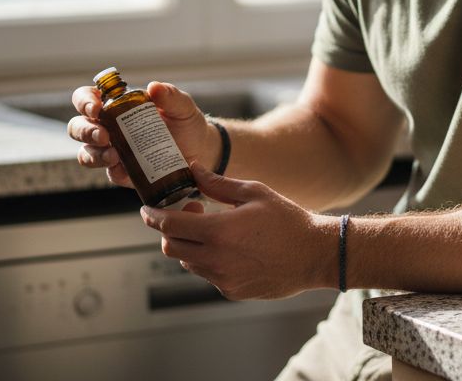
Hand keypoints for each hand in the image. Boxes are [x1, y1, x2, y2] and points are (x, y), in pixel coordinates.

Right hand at [66, 81, 217, 188]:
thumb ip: (170, 95)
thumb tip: (153, 87)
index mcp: (116, 105)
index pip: (86, 98)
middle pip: (78, 127)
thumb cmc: (185, 122)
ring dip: (94, 155)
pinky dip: (112, 171)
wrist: (200, 150)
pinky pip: (109, 173)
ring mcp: (112, 151)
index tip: (96, 108)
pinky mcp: (123, 172)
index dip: (84, 101)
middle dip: (85, 131)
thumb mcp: (182, 106)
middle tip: (104, 136)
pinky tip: (122, 168)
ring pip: (86, 153)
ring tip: (114, 156)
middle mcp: (108, 127)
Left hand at [141, 161, 336, 299]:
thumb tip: (193, 169)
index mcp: (219, 230)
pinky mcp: (231, 291)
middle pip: (170, 246)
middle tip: (188, 213)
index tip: (147, 210)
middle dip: (169, 230)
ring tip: (213, 230)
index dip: (152, 216)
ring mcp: (223, 278)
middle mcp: (216, 258)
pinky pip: (207, 275)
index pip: (169, 225)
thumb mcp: (254, 193)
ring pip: (187, 262)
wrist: (315, 254)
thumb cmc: (288, 220)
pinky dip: (208, 260)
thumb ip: (218, 184)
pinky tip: (231, 248)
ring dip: (189, 245)